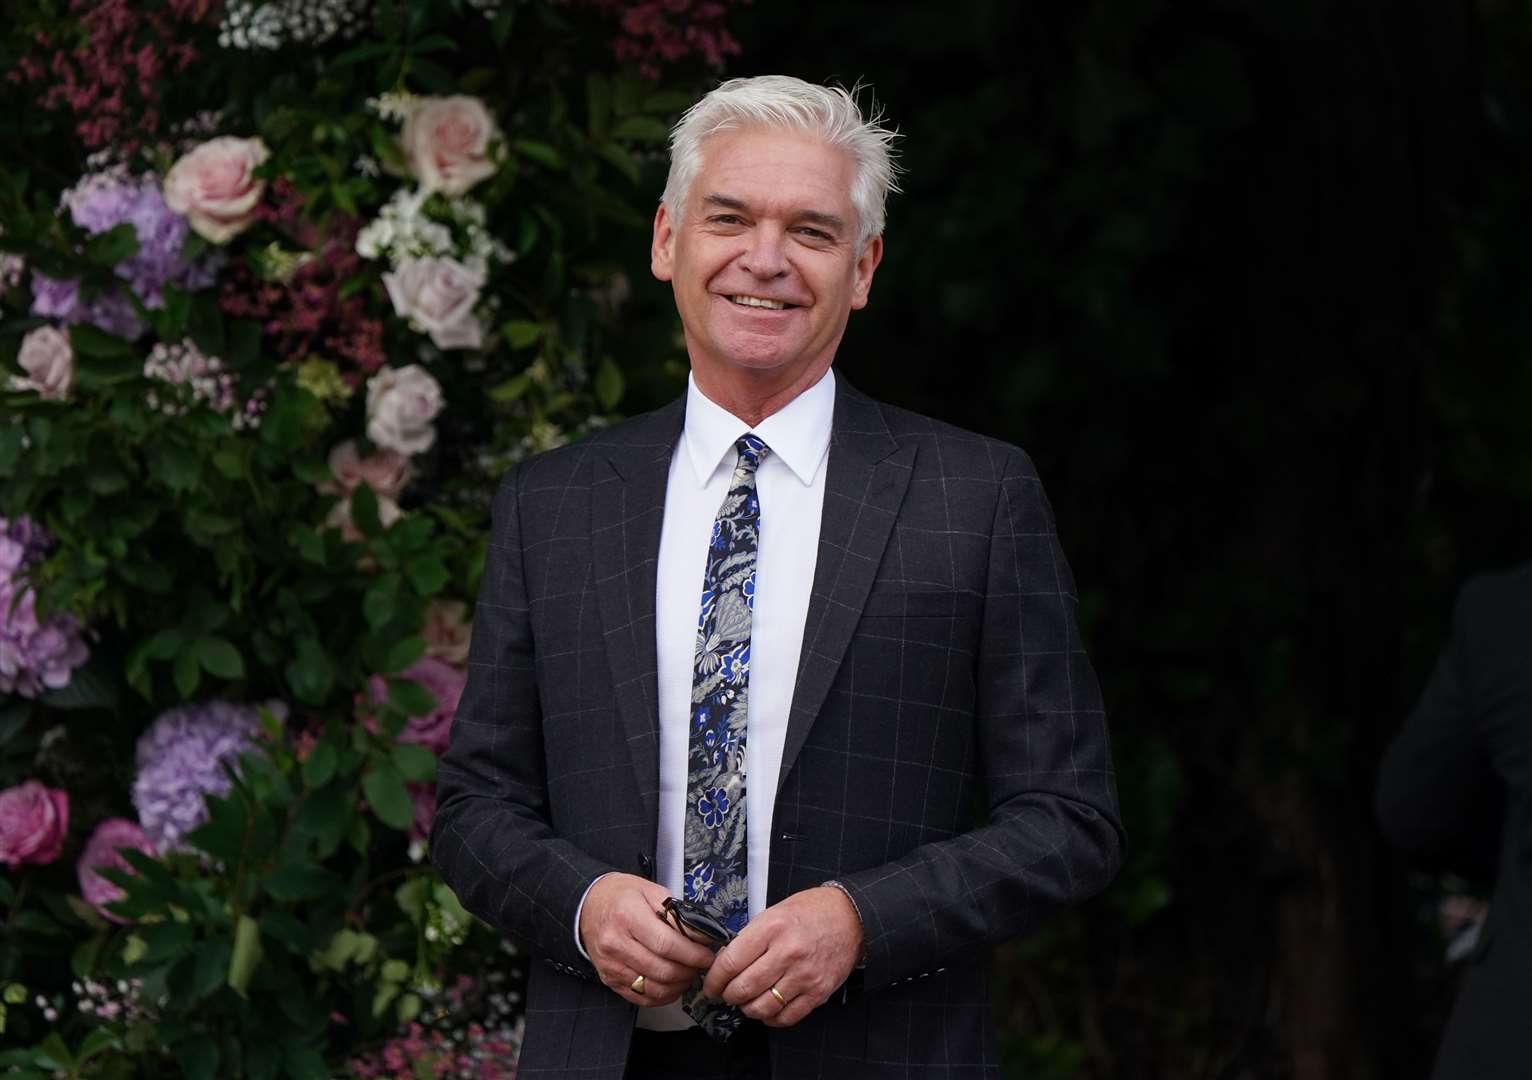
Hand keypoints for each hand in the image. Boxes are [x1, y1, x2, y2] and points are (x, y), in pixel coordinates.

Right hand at [579, 873, 716, 1006]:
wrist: (588, 906)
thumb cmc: (622, 896)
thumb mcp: (651, 891)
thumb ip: (677, 914)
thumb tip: (701, 936)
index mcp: (628, 915)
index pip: (667, 944)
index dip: (692, 954)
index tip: (707, 955)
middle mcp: (616, 943)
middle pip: (662, 970)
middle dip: (689, 971)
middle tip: (700, 965)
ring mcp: (611, 964)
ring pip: (653, 988)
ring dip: (678, 985)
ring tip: (688, 974)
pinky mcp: (609, 979)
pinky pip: (641, 998)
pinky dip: (662, 996)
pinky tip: (672, 985)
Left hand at [701, 886, 862, 1026]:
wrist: (851, 918)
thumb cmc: (810, 912)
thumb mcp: (774, 912)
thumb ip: (750, 936)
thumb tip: (724, 962)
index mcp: (772, 929)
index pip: (731, 963)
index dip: (715, 979)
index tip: (711, 985)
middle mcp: (787, 953)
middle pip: (744, 988)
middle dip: (729, 995)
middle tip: (727, 993)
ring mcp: (804, 976)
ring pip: (762, 1007)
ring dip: (747, 1009)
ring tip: (747, 1001)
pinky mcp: (818, 993)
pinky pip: (786, 1017)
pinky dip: (771, 1018)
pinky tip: (767, 1009)